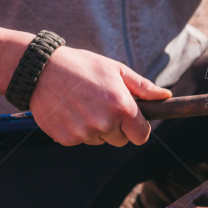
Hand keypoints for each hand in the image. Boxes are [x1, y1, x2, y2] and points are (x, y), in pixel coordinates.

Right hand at [29, 47, 170, 145]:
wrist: (40, 69)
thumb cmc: (83, 66)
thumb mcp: (116, 70)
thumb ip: (143, 88)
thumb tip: (166, 96)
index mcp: (122, 106)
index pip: (141, 136)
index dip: (138, 128)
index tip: (132, 120)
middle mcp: (104, 123)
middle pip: (120, 140)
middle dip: (117, 128)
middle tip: (103, 106)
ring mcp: (84, 133)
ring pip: (99, 140)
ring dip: (96, 129)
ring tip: (84, 104)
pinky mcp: (65, 138)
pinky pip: (80, 140)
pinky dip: (77, 130)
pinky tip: (70, 110)